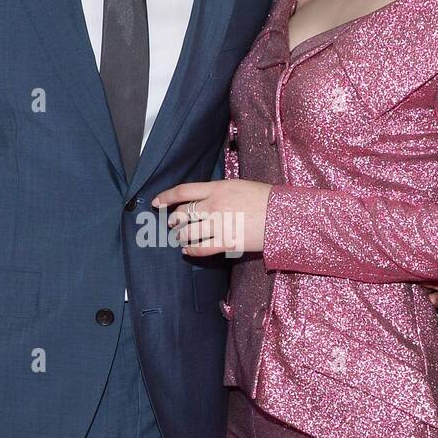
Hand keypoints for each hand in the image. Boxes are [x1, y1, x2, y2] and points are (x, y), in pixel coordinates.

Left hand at [151, 179, 272, 256]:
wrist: (281, 214)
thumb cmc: (264, 198)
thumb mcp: (239, 186)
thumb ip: (219, 191)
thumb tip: (204, 198)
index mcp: (217, 188)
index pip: (183, 191)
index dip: (166, 197)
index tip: (156, 202)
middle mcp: (213, 205)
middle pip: (183, 213)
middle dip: (174, 220)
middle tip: (173, 224)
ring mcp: (218, 224)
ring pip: (188, 232)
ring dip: (181, 236)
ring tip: (181, 238)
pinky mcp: (225, 242)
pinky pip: (200, 248)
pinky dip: (191, 250)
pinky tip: (188, 251)